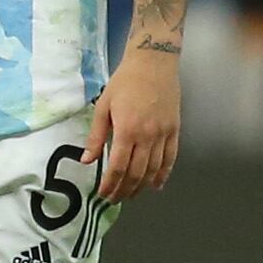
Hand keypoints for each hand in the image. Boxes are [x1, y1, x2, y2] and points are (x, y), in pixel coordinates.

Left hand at [86, 47, 181, 200]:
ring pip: (154, 169)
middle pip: (137, 173)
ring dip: (142, 186)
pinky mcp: (175, 130)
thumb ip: (96, 136)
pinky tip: (156, 184)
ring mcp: (164, 135)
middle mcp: (148, 136)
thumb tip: (87, 160)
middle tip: (114, 198)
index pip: (118, 167)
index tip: (103, 194)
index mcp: (127, 130)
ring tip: (131, 195)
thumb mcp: (103, 106)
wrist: (153, 64)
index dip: (110, 185)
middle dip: (124, 190)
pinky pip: (170, 158)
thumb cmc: (125, 82)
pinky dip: (163, 174)